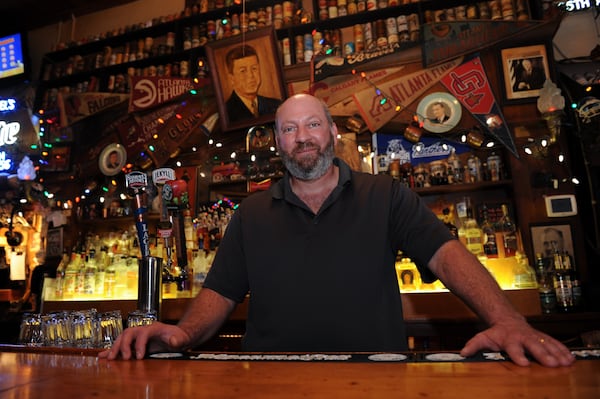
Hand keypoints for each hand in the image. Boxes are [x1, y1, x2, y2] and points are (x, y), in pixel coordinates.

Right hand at [98, 322, 190, 359]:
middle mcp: (144, 329)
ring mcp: (138, 335)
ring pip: (122, 338)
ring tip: (109, 358)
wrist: (178, 336)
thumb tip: (173, 341)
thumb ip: (178, 340)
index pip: (143, 332)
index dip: (139, 344)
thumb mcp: (181, 338)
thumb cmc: (179, 337)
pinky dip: (112, 350)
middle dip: (124, 345)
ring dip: (115, 347)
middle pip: (129, 333)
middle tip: (124, 358)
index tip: (139, 357)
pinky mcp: (135, 343)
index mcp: (154, 328)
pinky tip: (103, 355)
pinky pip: (121, 345)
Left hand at [460, 319, 574, 366]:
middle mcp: (523, 337)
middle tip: (551, 364)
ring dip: (556, 353)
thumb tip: (463, 353)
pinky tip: (570, 358)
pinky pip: (553, 343)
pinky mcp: (541, 337)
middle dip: (543, 354)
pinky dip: (562, 350)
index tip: (524, 363)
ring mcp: (534, 336)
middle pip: (533, 346)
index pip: (513, 348)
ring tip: (565, 362)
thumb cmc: (496, 332)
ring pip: (546, 344)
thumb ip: (474, 345)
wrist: (506, 318)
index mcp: (509, 339)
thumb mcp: (483, 337)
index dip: (518, 355)